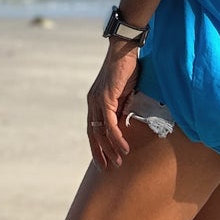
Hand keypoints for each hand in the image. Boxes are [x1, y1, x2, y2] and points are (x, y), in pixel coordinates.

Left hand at [87, 39, 139, 170]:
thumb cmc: (126, 68)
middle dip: (100, 153)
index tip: (103, 160)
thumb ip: (122, 107)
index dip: (96, 146)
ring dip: (110, 149)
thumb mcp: (124, 93)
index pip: (92, 129)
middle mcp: (92, 103)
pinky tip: (123, 148)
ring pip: (101, 132)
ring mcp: (97, 101)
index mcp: (94, 102)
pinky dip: (116, 138)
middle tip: (107, 169)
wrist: (123, 50)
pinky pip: (109, 124)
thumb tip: (126, 122)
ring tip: (118, 163)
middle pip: (92, 134)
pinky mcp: (105, 99)